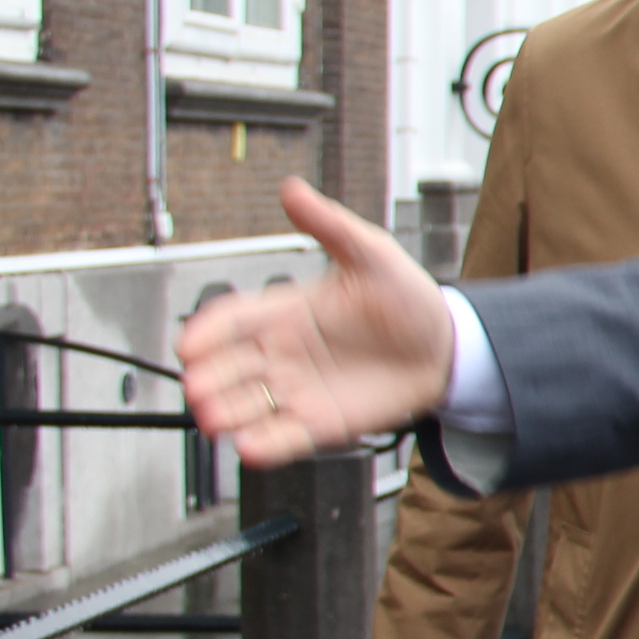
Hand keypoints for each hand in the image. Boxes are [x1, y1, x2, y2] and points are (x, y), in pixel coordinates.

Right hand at [180, 178, 453, 464]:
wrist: (448, 347)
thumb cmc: (406, 299)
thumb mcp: (371, 255)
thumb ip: (329, 226)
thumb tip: (292, 189)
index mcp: (284, 311)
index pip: (231, 321)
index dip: (207, 332)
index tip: (190, 344)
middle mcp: (282, 352)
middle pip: (229, 367)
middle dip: (209, 379)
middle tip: (198, 387)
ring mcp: (299, 389)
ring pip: (249, 405)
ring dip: (229, 414)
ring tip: (216, 420)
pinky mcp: (321, 422)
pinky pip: (285, 436)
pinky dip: (266, 444)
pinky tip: (251, 448)